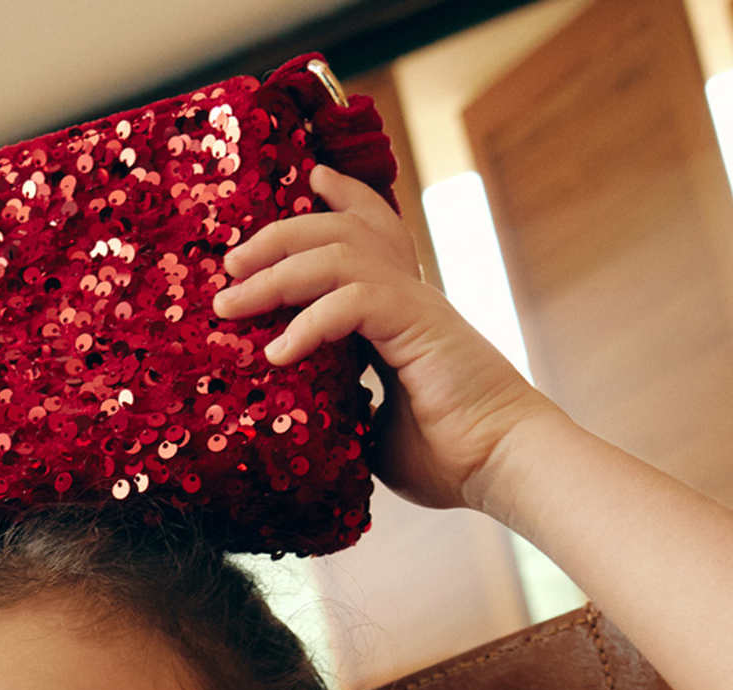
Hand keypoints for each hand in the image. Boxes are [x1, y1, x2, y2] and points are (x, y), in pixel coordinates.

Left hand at [210, 165, 557, 513]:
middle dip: (278, 236)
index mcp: (401, 311)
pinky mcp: (416, 323)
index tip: (308, 182)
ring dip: (276, 273)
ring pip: (336, 253)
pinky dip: (309, 321)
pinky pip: (352, 299)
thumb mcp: (374, 428)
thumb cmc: (448, 456)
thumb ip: (344, 405)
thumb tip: (307, 415)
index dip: (341, 199)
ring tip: (232, 304)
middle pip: (339, 230)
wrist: (502, 464)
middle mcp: (408, 294)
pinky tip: (278, 354)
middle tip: (231, 261)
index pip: (368, 234)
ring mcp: (413, 303)